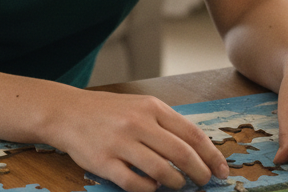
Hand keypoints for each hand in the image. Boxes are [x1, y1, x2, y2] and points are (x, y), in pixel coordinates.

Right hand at [49, 90, 228, 191]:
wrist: (66, 112)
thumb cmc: (107, 111)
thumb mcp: (139, 105)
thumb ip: (166, 123)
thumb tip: (199, 149)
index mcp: (150, 107)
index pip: (192, 134)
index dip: (211, 155)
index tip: (221, 169)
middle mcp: (137, 123)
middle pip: (181, 155)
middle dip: (200, 173)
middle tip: (204, 182)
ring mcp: (120, 143)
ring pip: (161, 171)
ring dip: (176, 183)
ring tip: (178, 184)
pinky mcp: (104, 162)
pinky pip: (135, 183)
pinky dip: (149, 189)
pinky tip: (152, 186)